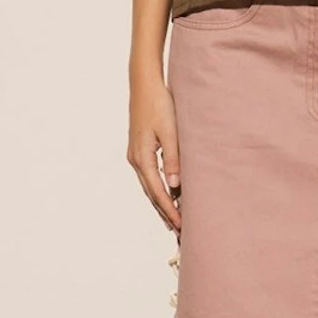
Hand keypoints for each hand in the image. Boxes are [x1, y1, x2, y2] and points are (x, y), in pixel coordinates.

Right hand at [127, 74, 181, 232]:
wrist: (144, 84)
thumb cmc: (160, 104)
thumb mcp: (170, 132)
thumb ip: (174, 159)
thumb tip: (175, 187)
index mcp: (142, 158)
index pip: (158, 192)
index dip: (170, 211)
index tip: (181, 226)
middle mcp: (136, 160)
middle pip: (151, 194)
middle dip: (164, 213)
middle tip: (178, 232)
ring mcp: (136, 155)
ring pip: (149, 187)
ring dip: (161, 204)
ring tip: (172, 221)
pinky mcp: (140, 149)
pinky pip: (149, 176)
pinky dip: (158, 189)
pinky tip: (167, 195)